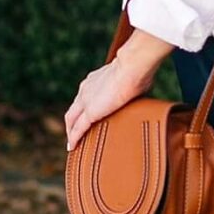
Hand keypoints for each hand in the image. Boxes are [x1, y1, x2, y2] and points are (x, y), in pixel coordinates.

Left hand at [64, 31, 172, 151]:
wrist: (132, 67)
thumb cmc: (137, 69)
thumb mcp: (130, 78)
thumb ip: (130, 84)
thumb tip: (143, 85)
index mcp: (95, 80)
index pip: (84, 97)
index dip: (82, 109)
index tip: (84, 118)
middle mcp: (86, 89)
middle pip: (74, 109)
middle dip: (73, 122)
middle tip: (74, 134)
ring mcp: (86, 101)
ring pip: (72, 119)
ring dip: (71, 132)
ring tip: (73, 144)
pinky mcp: (90, 112)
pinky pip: (78, 128)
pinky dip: (74, 138)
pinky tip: (73, 147)